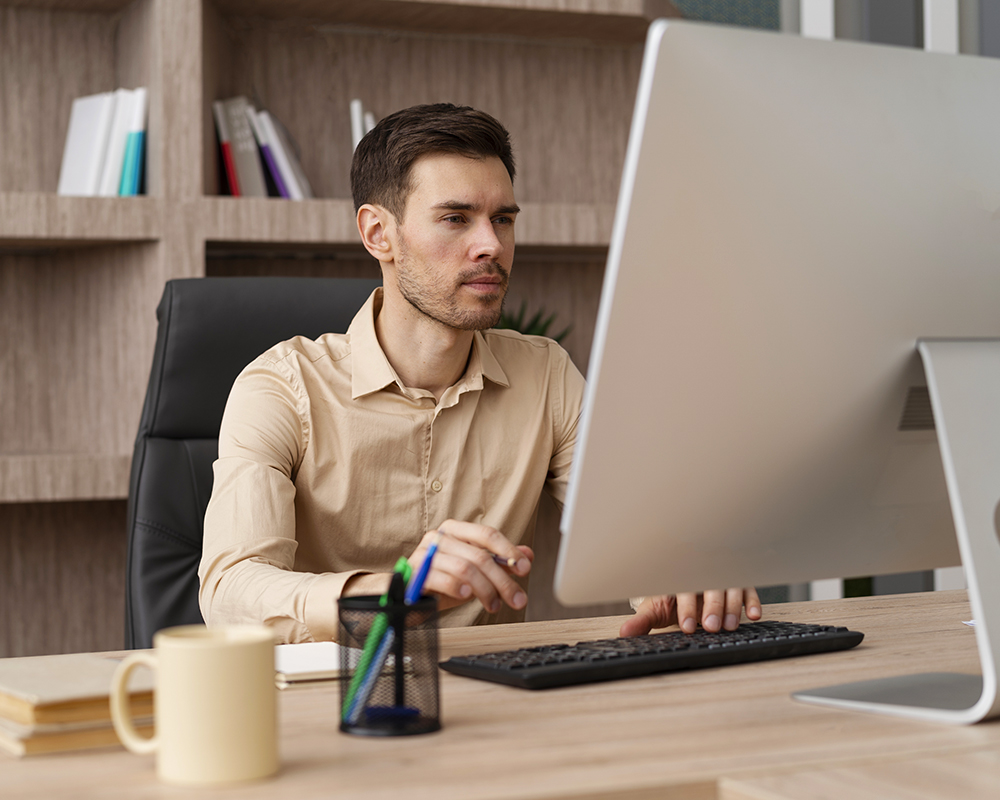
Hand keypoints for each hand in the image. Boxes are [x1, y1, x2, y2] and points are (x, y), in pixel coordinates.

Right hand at [406, 520, 532, 612]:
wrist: (405, 595)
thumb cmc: (441, 580)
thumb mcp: (474, 571)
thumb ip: (498, 561)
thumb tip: (528, 555)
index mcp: (454, 530)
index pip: (487, 534)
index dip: (509, 551)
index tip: (525, 568)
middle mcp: (438, 538)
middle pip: (479, 556)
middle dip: (503, 580)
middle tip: (517, 599)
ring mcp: (424, 555)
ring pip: (465, 568)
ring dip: (485, 590)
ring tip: (493, 605)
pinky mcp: (415, 574)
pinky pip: (442, 579)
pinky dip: (458, 588)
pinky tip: (466, 597)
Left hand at [619, 588, 761, 637]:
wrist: (686, 587)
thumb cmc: (671, 598)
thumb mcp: (656, 609)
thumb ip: (642, 622)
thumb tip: (624, 633)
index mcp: (679, 577)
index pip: (683, 589)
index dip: (686, 607)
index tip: (686, 626)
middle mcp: (702, 574)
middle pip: (709, 586)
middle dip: (711, 607)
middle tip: (711, 627)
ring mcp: (722, 576)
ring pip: (730, 586)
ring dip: (732, 606)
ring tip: (730, 627)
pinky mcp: (739, 582)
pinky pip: (748, 588)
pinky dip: (752, 601)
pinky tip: (754, 615)